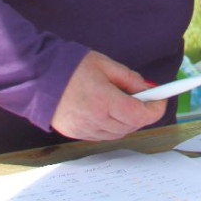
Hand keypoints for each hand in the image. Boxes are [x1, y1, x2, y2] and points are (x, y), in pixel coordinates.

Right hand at [50, 51, 168, 140]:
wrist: (37, 75)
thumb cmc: (70, 66)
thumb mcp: (105, 64)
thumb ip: (129, 78)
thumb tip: (147, 87)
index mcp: (104, 101)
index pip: (140, 114)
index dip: (155, 109)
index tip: (162, 99)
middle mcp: (95, 120)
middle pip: (130, 126)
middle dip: (143, 113)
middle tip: (146, 97)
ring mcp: (83, 129)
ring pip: (117, 133)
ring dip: (127, 121)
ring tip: (126, 102)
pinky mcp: (74, 133)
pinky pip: (101, 135)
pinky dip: (111, 126)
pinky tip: (109, 111)